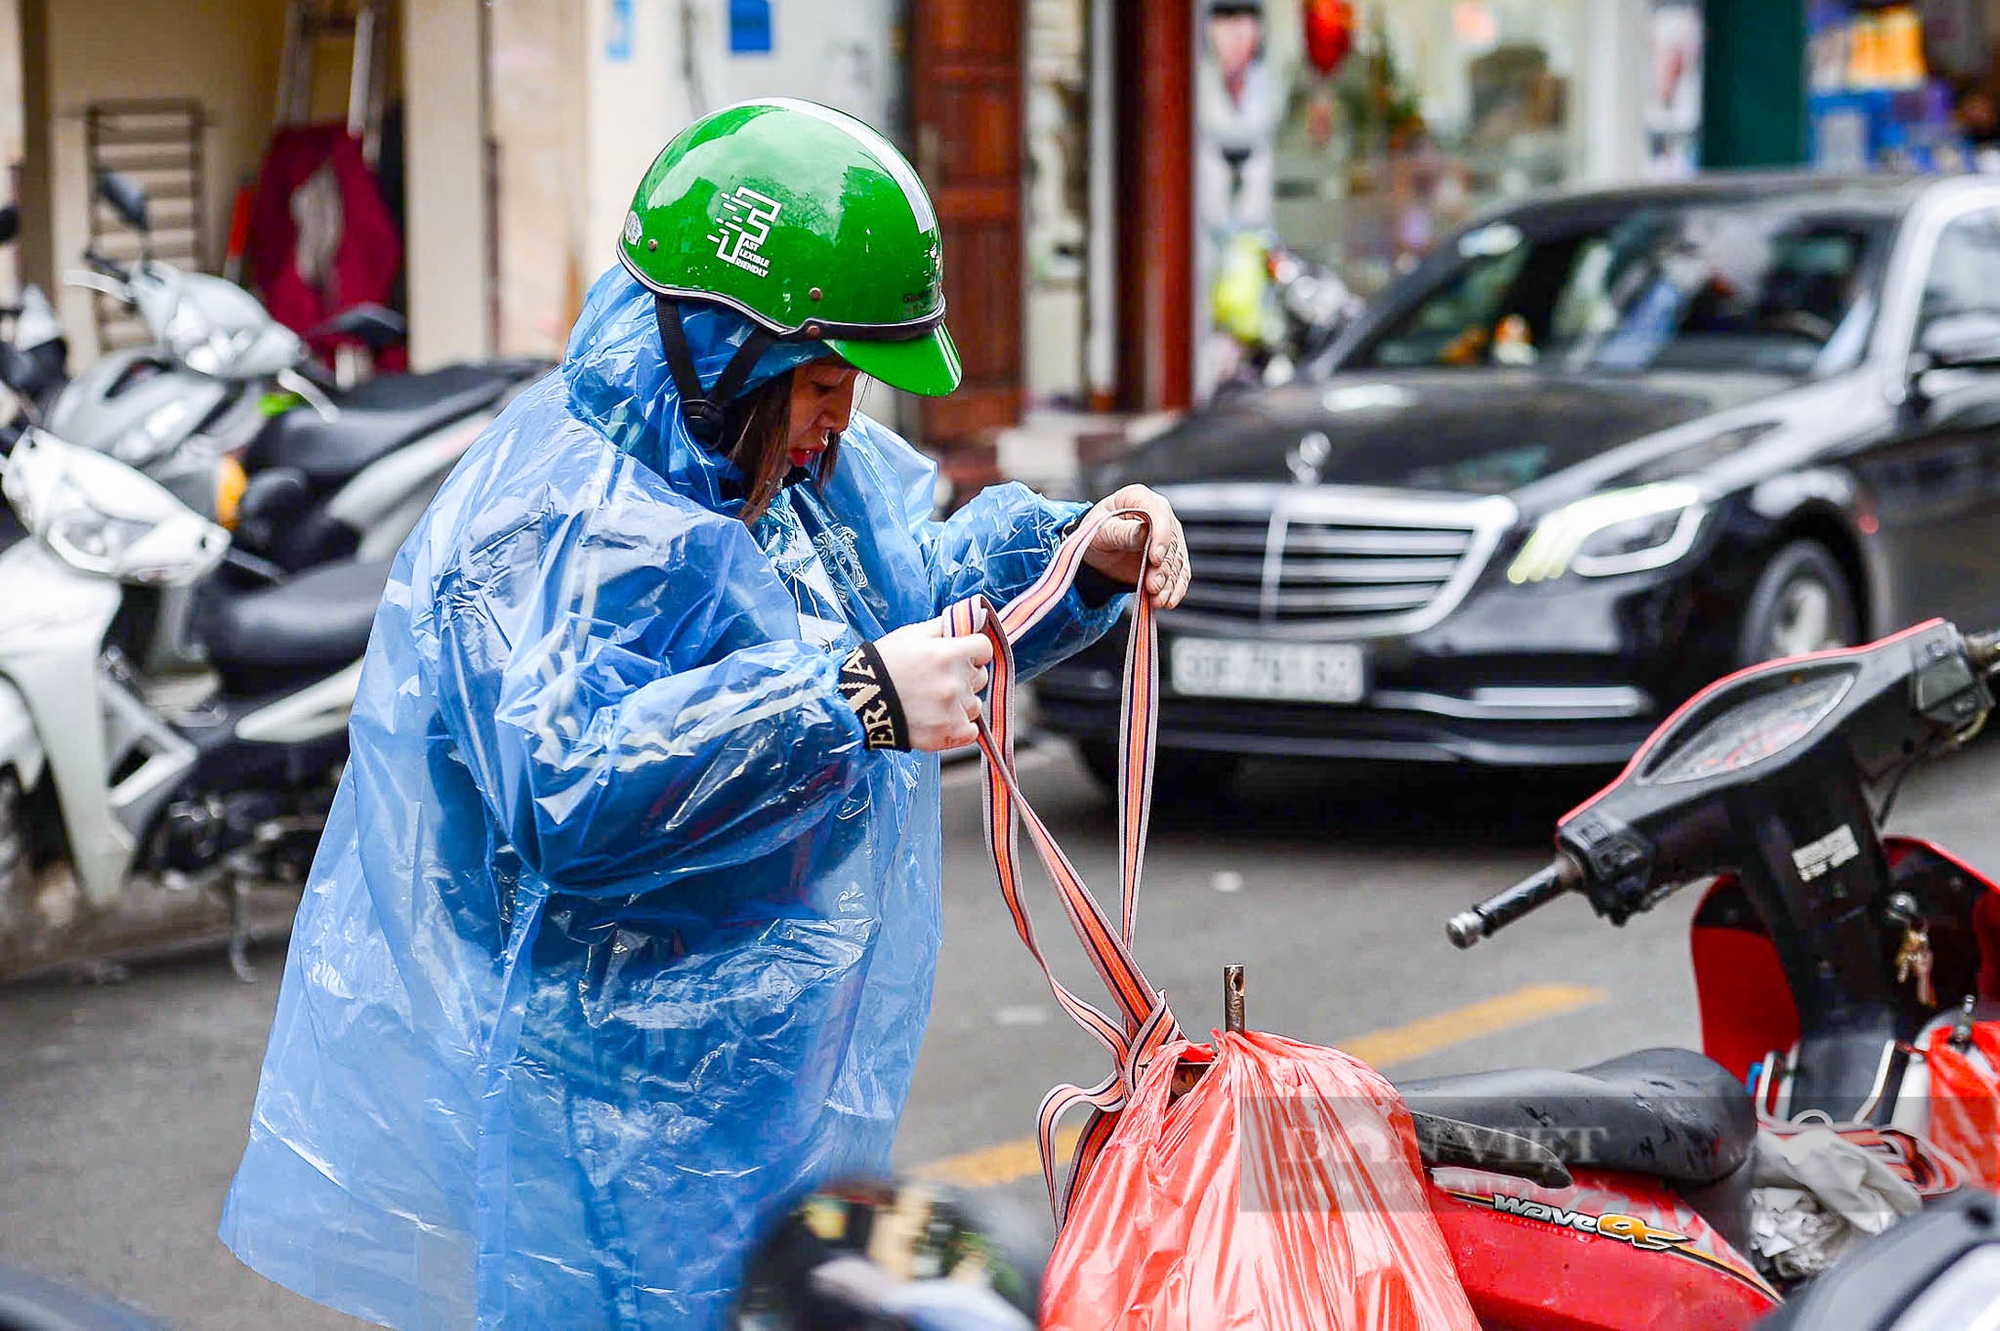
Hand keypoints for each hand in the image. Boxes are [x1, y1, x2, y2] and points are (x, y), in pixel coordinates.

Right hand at [871, 617, 994, 750]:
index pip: (984, 648)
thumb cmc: (883, 664)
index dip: (975, 650)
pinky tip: (943, 719)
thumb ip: (945, 625)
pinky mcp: (946, 733)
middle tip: (939, 678)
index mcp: (947, 654)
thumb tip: (974, 617)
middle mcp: (953, 682)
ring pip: (975, 704)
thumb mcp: (911, 634)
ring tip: (934, 700)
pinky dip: (961, 727)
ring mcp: (951, 710)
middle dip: (965, 675)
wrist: (858, 701)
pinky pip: (970, 731)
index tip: (964, 655)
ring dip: (961, 702)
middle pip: (980, 676)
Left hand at [1079, 484, 1189, 608]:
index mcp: (1139, 498)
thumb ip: (1123, 532)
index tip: (1155, 558)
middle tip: (1152, 587)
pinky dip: (1175, 589)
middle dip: (1163, 568)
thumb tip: (1145, 533)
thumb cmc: (1095, 532)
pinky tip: (1168, 601)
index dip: (1160, 536)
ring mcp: (1167, 537)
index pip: (1158, 513)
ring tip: (1158, 600)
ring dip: (1169, 583)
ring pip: (1176, 560)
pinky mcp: (1170, 558)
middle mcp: (1159, 515)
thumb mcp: (1101, 530)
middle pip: (1170, 542)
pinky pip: (1179, 573)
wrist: (1096, 550)